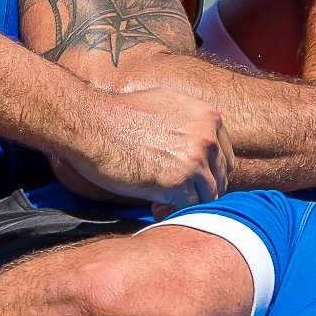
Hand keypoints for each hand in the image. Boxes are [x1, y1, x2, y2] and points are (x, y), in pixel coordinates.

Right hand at [60, 86, 230, 207]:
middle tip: (175, 196)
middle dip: (199, 190)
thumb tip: (202, 140)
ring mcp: (195, 160)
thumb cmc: (120, 114)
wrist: (90, 124)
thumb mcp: (166, 103)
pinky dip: (172, 212)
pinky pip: (187, 208)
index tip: (188, 180)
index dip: (207, 173)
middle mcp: (207, 137)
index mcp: (208, 117)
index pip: (224, 158)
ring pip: (207, 196)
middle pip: (219, 179)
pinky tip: (155, 207)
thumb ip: (191, 122)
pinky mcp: (177, 182)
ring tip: (163, 203)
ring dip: (186, 203)